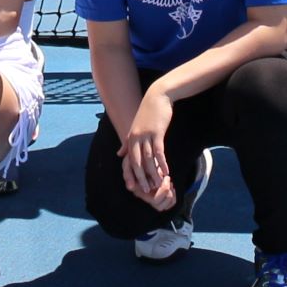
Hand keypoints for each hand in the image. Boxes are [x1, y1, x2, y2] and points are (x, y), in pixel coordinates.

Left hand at [121, 89, 175, 208]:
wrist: (156, 96)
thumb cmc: (147, 113)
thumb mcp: (135, 128)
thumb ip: (127, 142)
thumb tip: (119, 154)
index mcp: (130, 138)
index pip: (129, 161)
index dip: (131, 174)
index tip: (134, 187)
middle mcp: (135, 138)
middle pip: (136, 162)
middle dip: (141, 178)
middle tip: (146, 191)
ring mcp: (145, 135)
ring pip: (148, 159)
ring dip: (153, 173)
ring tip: (159, 185)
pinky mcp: (157, 133)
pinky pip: (159, 151)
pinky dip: (162, 163)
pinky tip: (166, 172)